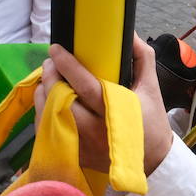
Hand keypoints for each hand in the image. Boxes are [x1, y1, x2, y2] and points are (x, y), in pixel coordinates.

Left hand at [34, 40, 174, 173]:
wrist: (152, 161)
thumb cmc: (151, 121)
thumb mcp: (152, 87)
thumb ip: (142, 58)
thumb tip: (129, 34)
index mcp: (115, 110)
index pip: (85, 85)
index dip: (67, 66)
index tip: (56, 49)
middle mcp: (96, 129)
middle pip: (61, 100)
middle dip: (50, 77)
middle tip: (50, 63)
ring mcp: (83, 144)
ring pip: (50, 115)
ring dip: (43, 94)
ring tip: (47, 80)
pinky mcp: (75, 155)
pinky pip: (49, 131)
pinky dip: (44, 113)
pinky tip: (48, 101)